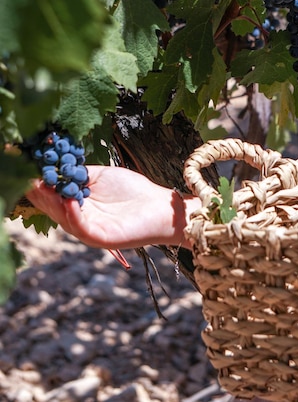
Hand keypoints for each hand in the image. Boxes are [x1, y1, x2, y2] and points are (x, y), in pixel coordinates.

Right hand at [25, 165, 200, 249]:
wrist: (161, 206)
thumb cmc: (134, 191)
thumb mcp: (102, 176)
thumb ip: (80, 174)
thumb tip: (58, 164)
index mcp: (79, 206)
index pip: (53, 196)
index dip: (42, 183)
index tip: (31, 168)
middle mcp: (80, 220)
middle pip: (53, 208)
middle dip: (40, 192)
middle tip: (30, 177)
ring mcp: (90, 230)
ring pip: (64, 218)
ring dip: (52, 202)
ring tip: (44, 186)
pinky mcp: (102, 238)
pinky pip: (82, 228)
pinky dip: (74, 215)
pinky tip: (69, 200)